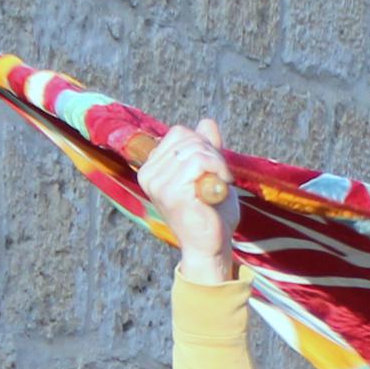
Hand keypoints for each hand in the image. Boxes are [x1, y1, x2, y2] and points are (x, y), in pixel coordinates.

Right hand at [139, 118, 232, 279]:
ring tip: (219, 184)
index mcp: (151, 169)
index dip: (203, 144)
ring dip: (217, 163)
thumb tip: (206, 122)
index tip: (214, 168)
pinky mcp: (171, 191)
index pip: (179, 133)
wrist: (210, 247)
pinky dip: (217, 169)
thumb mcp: (208, 174)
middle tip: (221, 177)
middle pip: (187, 138)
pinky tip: (218, 189)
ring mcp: (158, 183)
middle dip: (212, 153)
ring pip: (195, 148)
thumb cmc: (210, 214)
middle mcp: (149, 174)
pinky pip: (199, 161)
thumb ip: (205, 148)